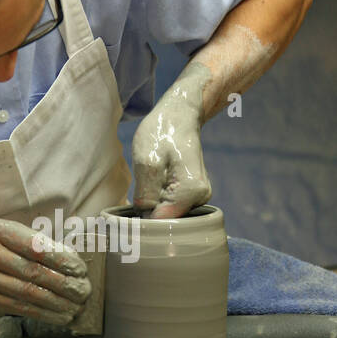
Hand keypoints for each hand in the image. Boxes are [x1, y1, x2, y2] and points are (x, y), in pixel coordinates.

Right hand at [0, 218, 90, 324]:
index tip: (81, 271)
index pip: (36, 246)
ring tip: (76, 307)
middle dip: (64, 284)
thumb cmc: (5, 252)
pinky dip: (44, 314)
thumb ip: (44, 247)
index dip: (62, 260)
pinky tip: (60, 316)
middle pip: (33, 271)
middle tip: (84, 292)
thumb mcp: (19, 239)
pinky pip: (20, 308)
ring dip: (58, 302)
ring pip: (28, 292)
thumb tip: (77, 269)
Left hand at [132, 98, 211, 219]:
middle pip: (166, 219)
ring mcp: (199, 197)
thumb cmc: (162, 132)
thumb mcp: (146, 161)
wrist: (179, 115)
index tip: (135, 199)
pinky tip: (158, 177)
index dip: (144, 216)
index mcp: (191, 192)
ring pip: (167, 212)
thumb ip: (146, 194)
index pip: (162, 222)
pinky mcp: (193, 194)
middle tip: (145, 180)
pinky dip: (159, 195)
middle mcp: (200, 198)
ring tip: (154, 175)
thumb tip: (145, 218)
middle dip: (149, 208)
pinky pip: (170, 204)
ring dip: (154, 200)